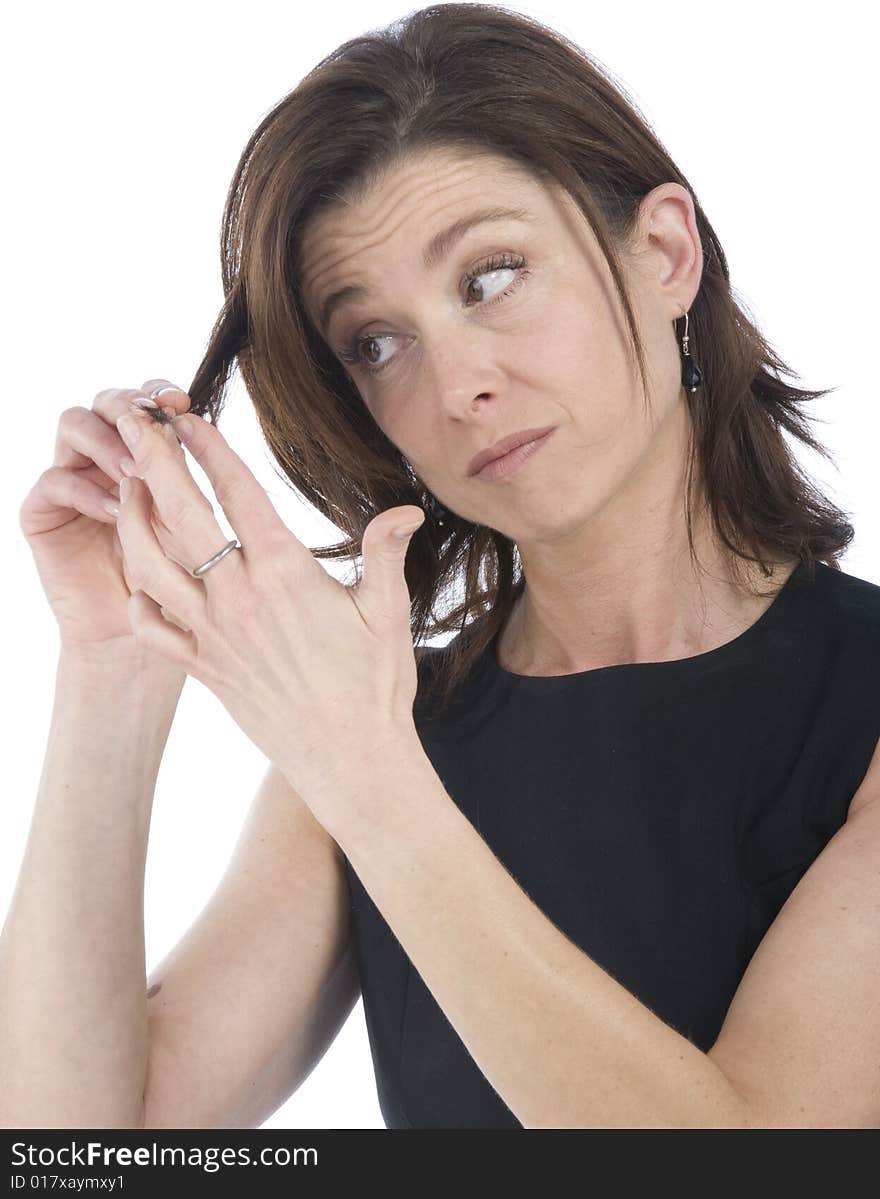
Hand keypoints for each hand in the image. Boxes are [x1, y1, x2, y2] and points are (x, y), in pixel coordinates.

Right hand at [18, 379, 191, 661]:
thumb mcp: (186, 517)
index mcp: (143, 449)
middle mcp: (103, 457)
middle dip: (128, 406)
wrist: (142, 634)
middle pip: (104, 402)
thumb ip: (181, 471)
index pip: (143, 401)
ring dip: (108, 442)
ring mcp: (72, 479)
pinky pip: (54, 480)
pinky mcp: (43, 513)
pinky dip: (86, 490)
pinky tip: (116, 510)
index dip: (157, 393)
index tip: (182, 401)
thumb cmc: (177, 577)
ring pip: (74, 425)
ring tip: (138, 472)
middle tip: (151, 425)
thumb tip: (186, 419)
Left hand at [112, 392, 425, 820]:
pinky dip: (139, 599)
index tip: (189, 419)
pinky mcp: (204, 669)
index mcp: (284, 575)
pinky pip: (153, 629)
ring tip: (128, 490)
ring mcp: (214, 636)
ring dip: (132, 522)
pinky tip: (142, 579)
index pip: (237, 494)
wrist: (351, 762)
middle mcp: (239, 599)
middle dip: (153, 463)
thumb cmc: (375, 687)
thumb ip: (386, 553)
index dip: (209, 449)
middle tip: (137, 427)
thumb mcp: (389, 613)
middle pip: (180, 516)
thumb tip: (405, 509)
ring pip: (150, 567)